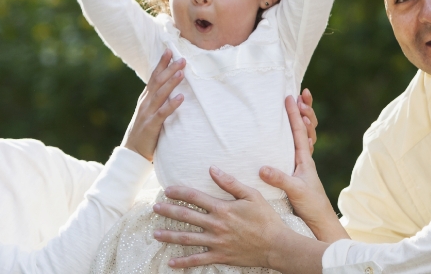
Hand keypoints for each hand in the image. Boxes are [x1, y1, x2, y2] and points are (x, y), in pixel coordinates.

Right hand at [120, 50, 184, 160]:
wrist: (132, 152)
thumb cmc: (144, 132)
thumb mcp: (149, 112)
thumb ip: (157, 101)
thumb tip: (169, 88)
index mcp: (145, 99)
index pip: (153, 77)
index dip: (161, 63)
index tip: (169, 50)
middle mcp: (145, 103)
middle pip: (158, 82)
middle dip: (169, 68)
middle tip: (181, 57)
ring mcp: (148, 113)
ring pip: (160, 94)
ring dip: (171, 82)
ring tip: (181, 72)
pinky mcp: (152, 125)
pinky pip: (163, 113)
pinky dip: (172, 104)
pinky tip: (181, 97)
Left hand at [152, 169, 327, 272]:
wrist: (276, 245)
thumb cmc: (266, 219)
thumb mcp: (252, 195)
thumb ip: (230, 183)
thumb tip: (212, 169)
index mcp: (222, 208)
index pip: (194, 197)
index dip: (179, 192)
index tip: (167, 190)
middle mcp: (215, 225)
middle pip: (186, 216)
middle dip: (168, 211)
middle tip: (154, 208)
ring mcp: (216, 242)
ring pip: (187, 238)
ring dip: (169, 236)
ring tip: (155, 233)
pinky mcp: (220, 256)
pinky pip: (198, 260)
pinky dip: (183, 262)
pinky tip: (171, 262)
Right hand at [260, 94, 347, 242]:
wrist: (320, 222)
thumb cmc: (311, 206)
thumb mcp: (295, 192)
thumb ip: (280, 179)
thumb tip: (262, 167)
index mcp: (305, 159)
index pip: (300, 131)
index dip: (294, 113)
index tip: (291, 97)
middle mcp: (305, 159)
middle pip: (307, 129)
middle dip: (304, 110)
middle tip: (301, 95)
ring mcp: (302, 166)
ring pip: (305, 137)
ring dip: (303, 120)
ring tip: (299, 106)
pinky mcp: (297, 173)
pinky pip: (298, 148)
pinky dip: (298, 136)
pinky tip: (290, 134)